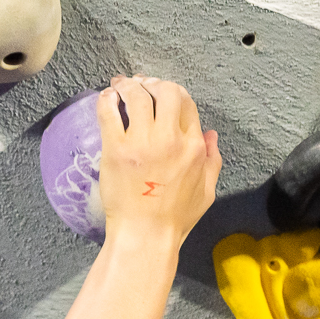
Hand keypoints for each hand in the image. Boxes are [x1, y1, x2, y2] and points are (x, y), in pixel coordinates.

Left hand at [98, 76, 221, 244]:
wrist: (146, 234)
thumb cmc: (175, 218)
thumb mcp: (206, 192)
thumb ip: (212, 160)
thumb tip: (211, 135)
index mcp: (194, 148)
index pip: (186, 103)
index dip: (172, 92)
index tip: (160, 92)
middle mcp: (171, 139)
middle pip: (165, 91)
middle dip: (152, 83)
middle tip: (140, 85)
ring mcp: (142, 142)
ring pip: (136, 95)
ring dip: (128, 85)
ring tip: (120, 87)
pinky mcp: (116, 148)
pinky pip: (109, 110)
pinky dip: (107, 98)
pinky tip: (107, 98)